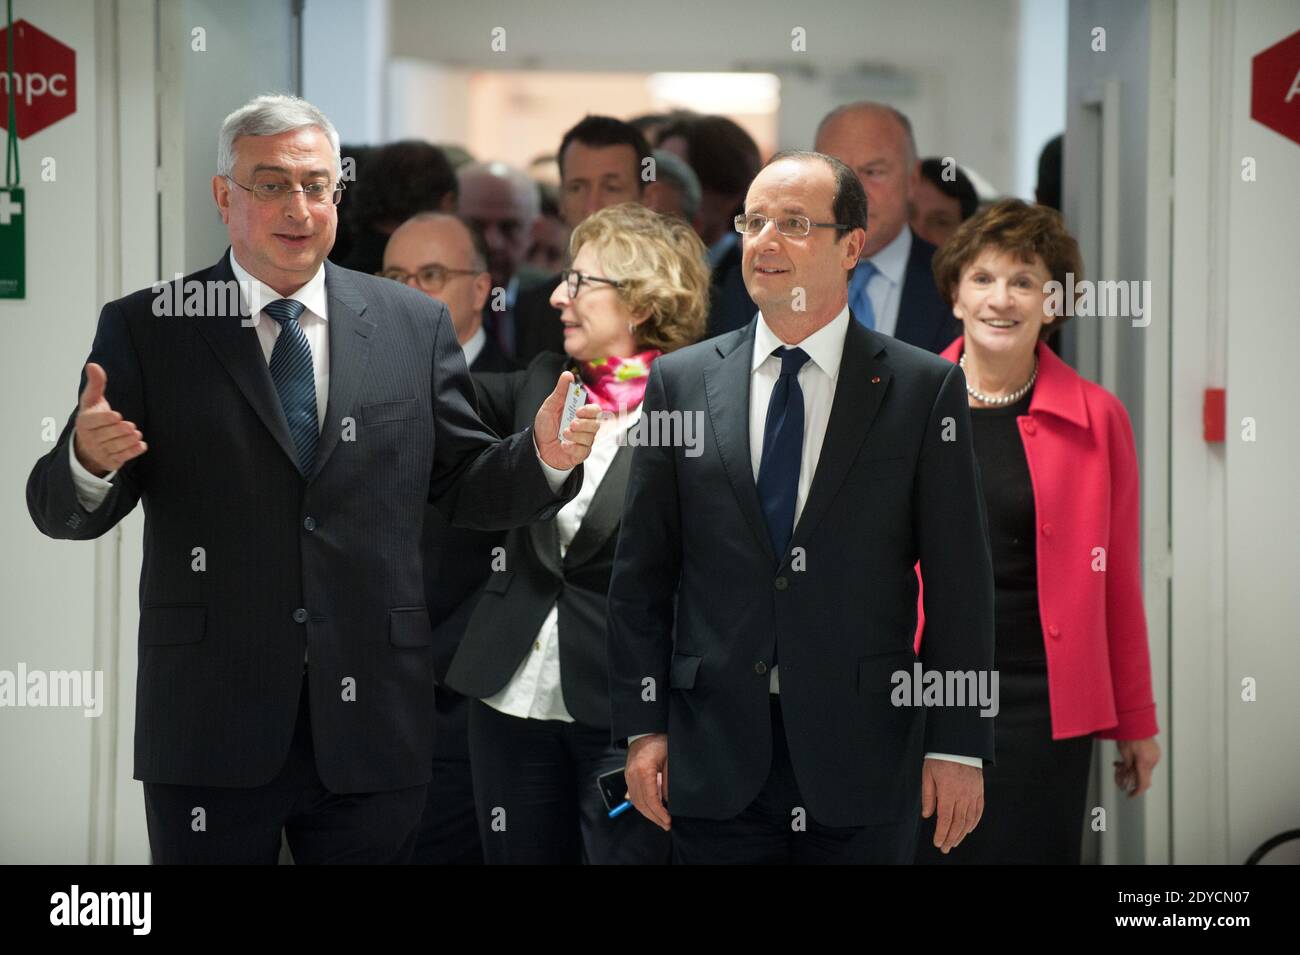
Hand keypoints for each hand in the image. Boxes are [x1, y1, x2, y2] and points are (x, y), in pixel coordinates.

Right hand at [73, 363, 146, 477]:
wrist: (89, 445)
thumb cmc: (94, 418)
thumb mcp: (92, 400)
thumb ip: (95, 384)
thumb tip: (93, 365)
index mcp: (84, 423)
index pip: (93, 422)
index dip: (105, 420)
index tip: (117, 416)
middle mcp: (89, 439)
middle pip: (106, 435)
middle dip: (119, 431)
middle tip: (131, 426)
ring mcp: (99, 451)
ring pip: (115, 447)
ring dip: (127, 441)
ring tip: (137, 434)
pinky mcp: (111, 461)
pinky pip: (122, 457)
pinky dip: (132, 452)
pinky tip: (142, 445)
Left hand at [533, 371, 601, 469]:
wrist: (538, 446)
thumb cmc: (546, 426)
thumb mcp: (550, 406)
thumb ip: (560, 391)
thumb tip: (568, 374)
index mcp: (580, 414)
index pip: (595, 410)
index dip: (589, 410)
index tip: (578, 411)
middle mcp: (585, 427)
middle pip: (597, 424)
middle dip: (584, 424)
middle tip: (571, 424)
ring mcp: (584, 441)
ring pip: (590, 438)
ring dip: (576, 436)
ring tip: (563, 434)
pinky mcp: (580, 453)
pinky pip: (583, 451)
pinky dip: (572, 447)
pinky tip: (563, 445)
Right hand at [625, 733, 670, 830]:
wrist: (644, 731)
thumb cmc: (659, 742)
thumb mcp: (669, 760)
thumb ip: (668, 781)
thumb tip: (668, 801)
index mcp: (643, 771)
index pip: (650, 799)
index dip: (659, 812)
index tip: (668, 820)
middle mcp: (632, 776)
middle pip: (641, 804)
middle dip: (654, 817)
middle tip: (666, 824)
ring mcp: (628, 776)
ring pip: (636, 802)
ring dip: (647, 813)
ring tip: (660, 819)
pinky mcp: (628, 776)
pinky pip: (633, 796)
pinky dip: (642, 805)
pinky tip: (652, 809)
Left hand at [920, 757, 982, 852]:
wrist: (960, 744)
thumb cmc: (940, 758)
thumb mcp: (928, 774)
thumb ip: (928, 796)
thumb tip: (927, 815)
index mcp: (948, 791)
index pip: (945, 819)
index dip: (941, 833)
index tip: (937, 843)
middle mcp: (962, 795)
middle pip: (957, 823)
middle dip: (950, 838)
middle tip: (944, 848)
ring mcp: (973, 794)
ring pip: (968, 820)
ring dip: (961, 834)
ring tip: (953, 842)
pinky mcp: (979, 791)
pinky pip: (978, 811)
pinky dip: (973, 823)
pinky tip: (967, 830)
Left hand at [1114, 737, 1159, 796]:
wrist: (1137, 721)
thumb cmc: (1130, 735)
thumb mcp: (1124, 753)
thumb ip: (1127, 767)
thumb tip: (1127, 777)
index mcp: (1145, 763)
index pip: (1143, 784)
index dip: (1136, 792)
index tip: (1130, 795)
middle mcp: (1153, 760)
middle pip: (1143, 776)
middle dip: (1131, 777)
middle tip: (1119, 773)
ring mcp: (1155, 755)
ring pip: (1144, 768)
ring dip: (1133, 769)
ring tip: (1119, 764)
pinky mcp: (1154, 751)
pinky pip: (1146, 761)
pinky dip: (1137, 763)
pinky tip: (1127, 758)